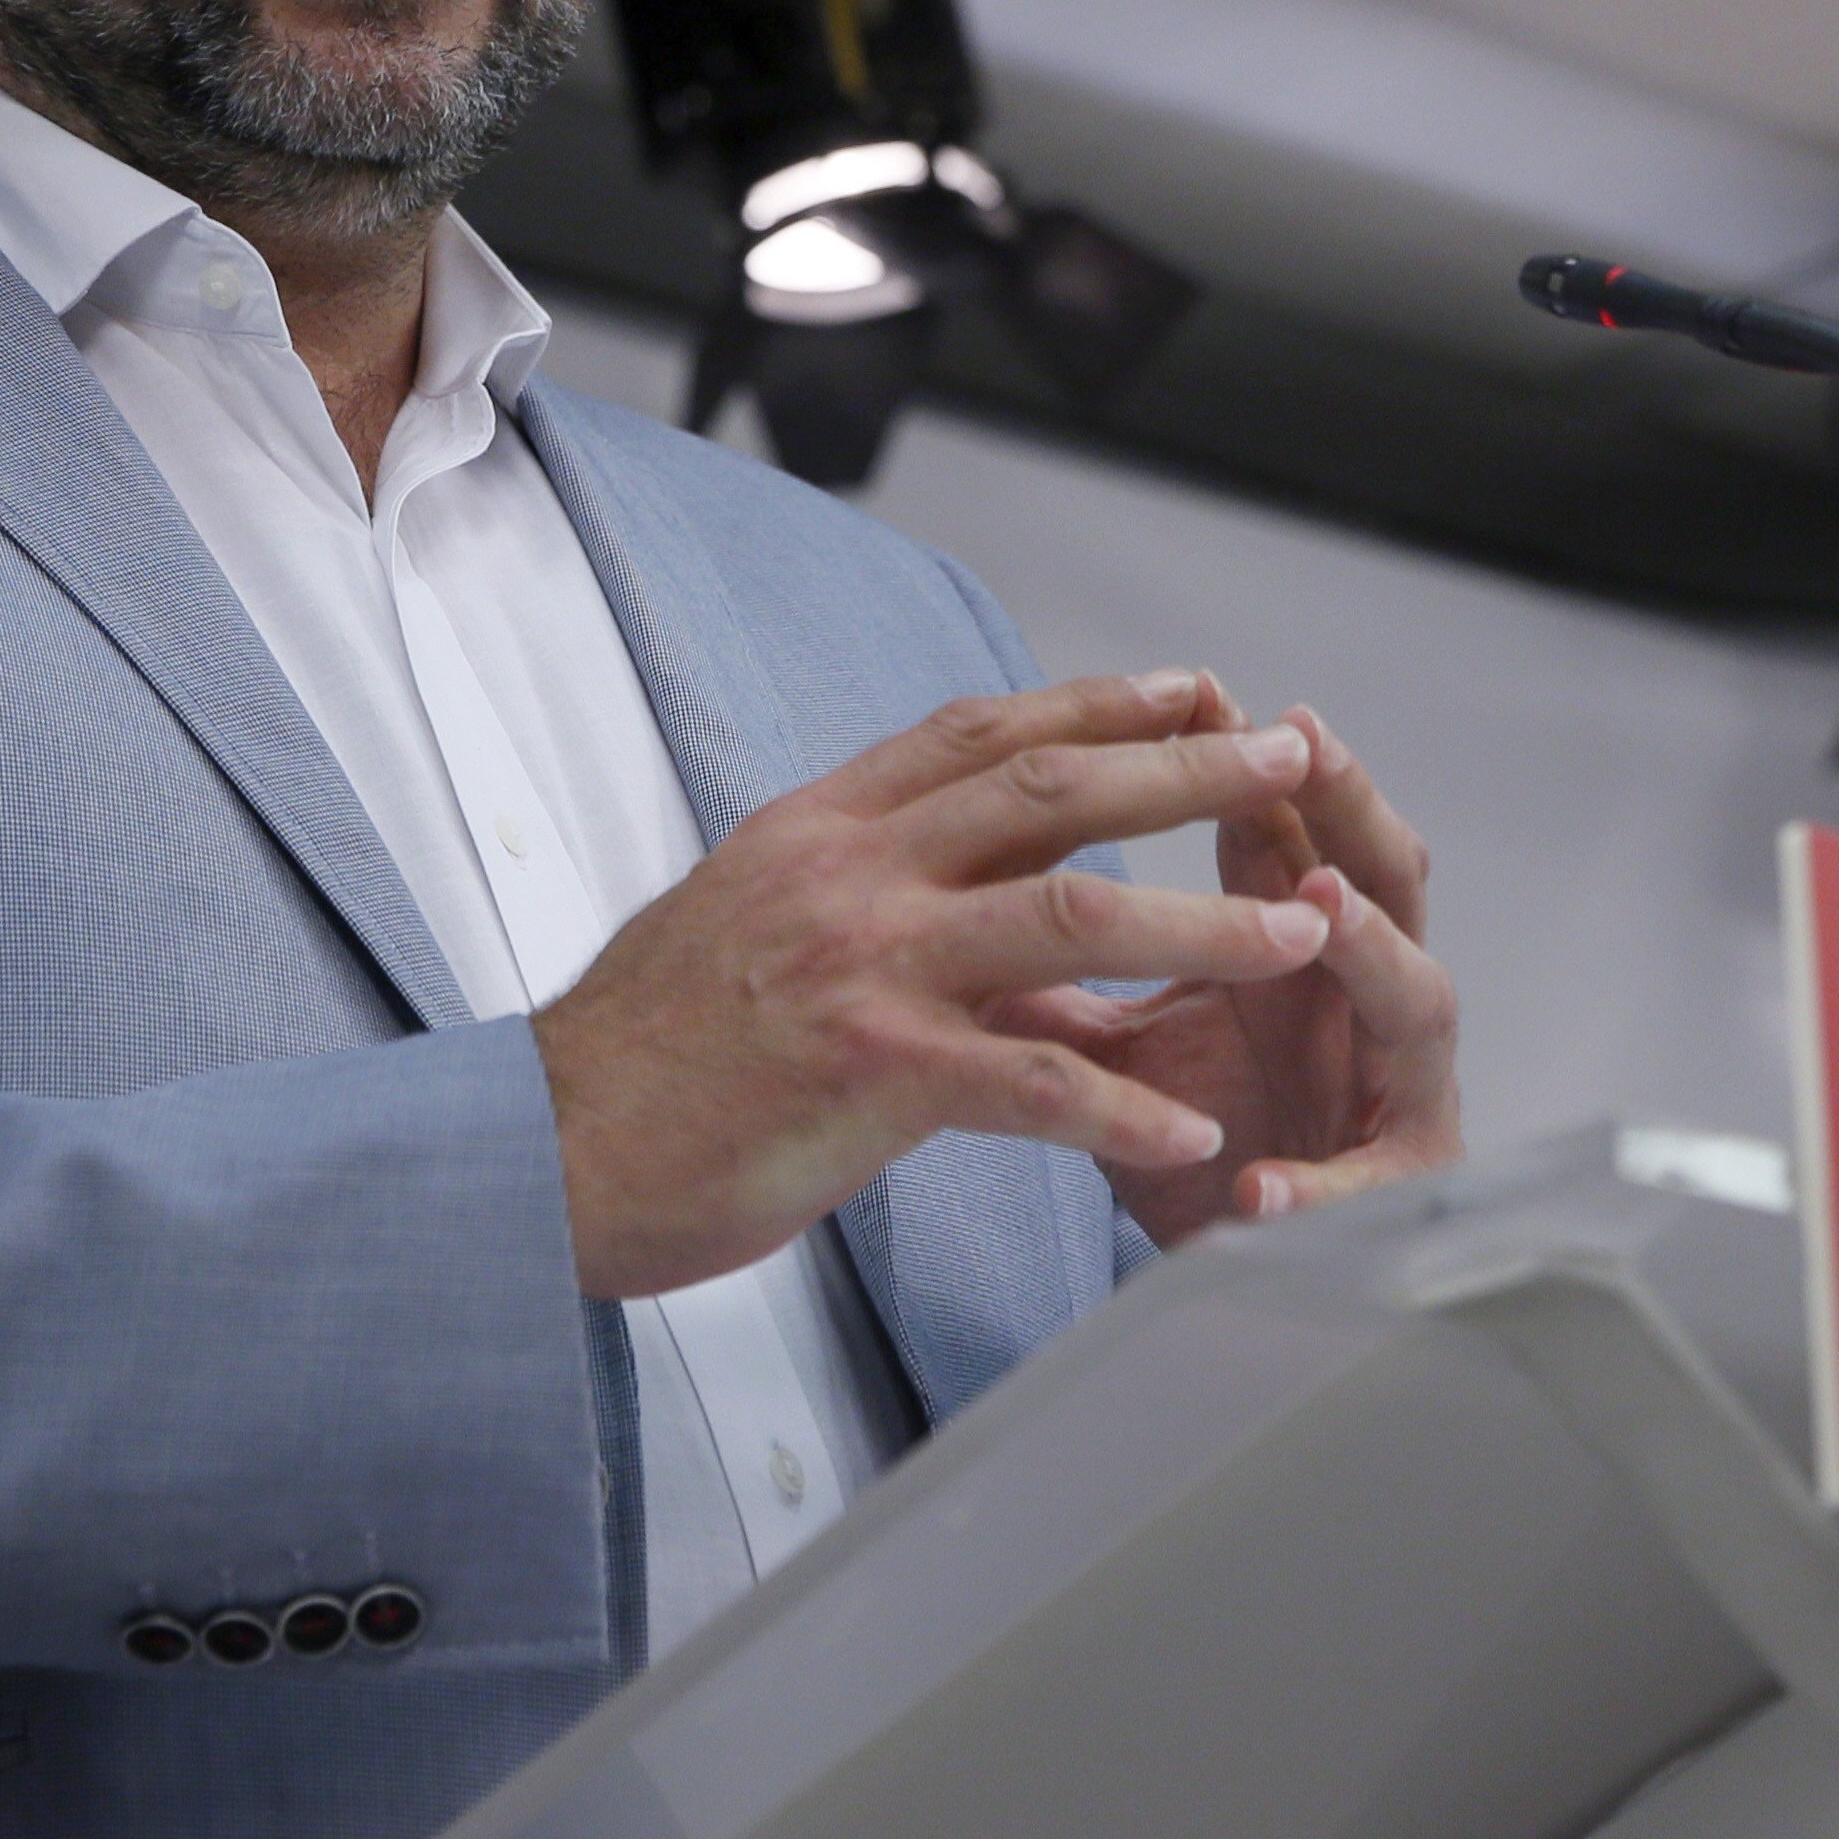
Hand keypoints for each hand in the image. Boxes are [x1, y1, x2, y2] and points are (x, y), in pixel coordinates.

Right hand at [530, 670, 1334, 1298]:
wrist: (536, 1150)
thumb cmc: (646, 1058)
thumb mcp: (756, 928)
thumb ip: (875, 901)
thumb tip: (985, 914)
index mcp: (819, 829)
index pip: (979, 734)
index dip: (1095, 705)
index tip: (1190, 689)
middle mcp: (845, 874)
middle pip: (1049, 792)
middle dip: (1187, 771)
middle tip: (1290, 755)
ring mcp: (858, 967)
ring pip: (1068, 918)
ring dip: (1202, 926)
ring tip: (1302, 937)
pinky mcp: (865, 1074)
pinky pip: (1026, 1087)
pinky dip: (1119, 1110)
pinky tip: (1190, 1137)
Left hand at [988, 681, 1461, 1245]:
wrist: (1243, 1281)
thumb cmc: (1200, 1147)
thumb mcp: (1116, 1051)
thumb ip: (1067, 969)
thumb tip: (959, 890)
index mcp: (1296, 952)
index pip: (1281, 835)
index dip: (1246, 767)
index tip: (1198, 693)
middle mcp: (1362, 1003)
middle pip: (1382, 878)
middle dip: (1349, 806)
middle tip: (1305, 742)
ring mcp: (1394, 1094)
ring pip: (1414, 1000)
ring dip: (1374, 951)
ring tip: (1321, 916)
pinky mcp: (1397, 1202)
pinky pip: (1369, 1188)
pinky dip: (1320, 1187)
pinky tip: (1262, 1189)